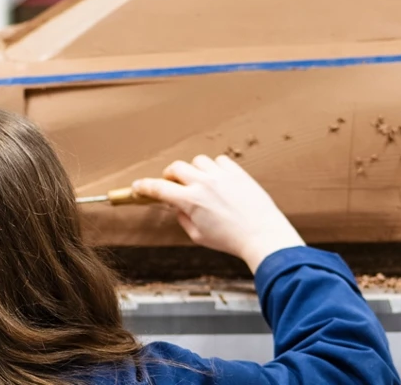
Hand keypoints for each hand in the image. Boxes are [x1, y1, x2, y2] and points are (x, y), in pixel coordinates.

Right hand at [132, 155, 304, 272]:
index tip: (138, 187)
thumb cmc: (231, 240)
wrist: (262, 234)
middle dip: (170, 175)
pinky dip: (215, 168)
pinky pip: (219, 160)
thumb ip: (183, 217)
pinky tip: (219, 180)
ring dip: (194, 170)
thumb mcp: (199, 236)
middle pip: (175, 168)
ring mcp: (221, 175)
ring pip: (197, 161)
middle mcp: (203, 183)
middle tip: (172, 184)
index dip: (144, 187)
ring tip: (200, 183)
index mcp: (190, 201)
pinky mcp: (237, 172)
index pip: (158, 188)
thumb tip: (176, 206)